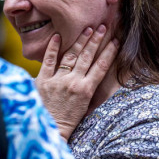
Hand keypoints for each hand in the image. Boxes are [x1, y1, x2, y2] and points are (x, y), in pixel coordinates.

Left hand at [35, 24, 118, 140]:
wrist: (49, 131)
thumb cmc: (68, 121)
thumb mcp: (84, 107)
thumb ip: (88, 90)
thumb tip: (96, 75)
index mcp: (86, 90)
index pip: (101, 67)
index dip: (109, 52)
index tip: (116, 41)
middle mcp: (73, 83)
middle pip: (87, 57)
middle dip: (96, 41)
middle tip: (103, 27)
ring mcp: (57, 80)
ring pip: (71, 56)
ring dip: (80, 41)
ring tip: (87, 29)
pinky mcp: (42, 81)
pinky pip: (48, 61)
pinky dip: (53, 48)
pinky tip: (57, 36)